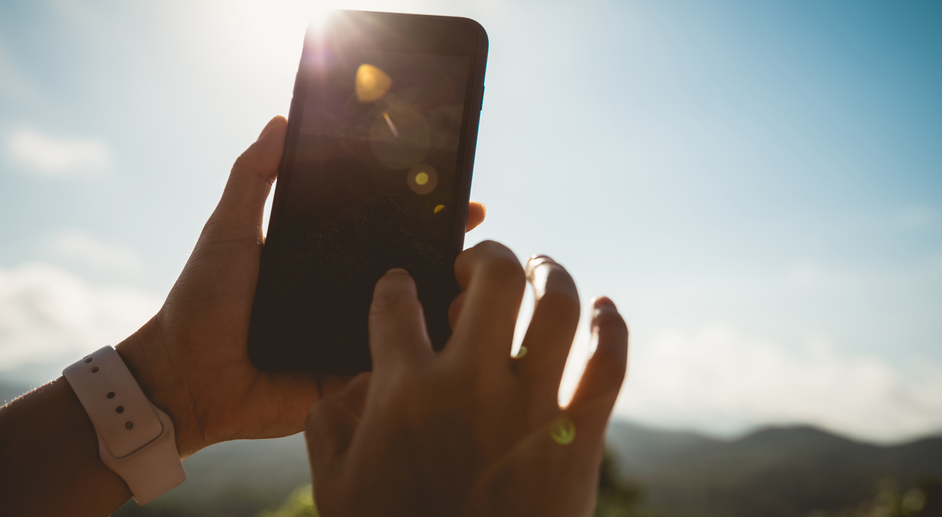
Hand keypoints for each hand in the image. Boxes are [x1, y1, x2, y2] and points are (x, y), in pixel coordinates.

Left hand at [115, 116, 486, 456]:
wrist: (184, 379)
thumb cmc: (202, 302)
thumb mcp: (229, 230)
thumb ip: (252, 178)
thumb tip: (278, 121)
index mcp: (322, 260)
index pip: (381, 230)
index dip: (418, 213)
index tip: (454, 195)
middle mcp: (342, 296)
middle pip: (405, 272)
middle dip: (445, 255)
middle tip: (477, 240)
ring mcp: (349, 338)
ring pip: (408, 320)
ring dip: (443, 306)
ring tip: (477, 288)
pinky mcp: (348, 379)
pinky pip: (392, 367)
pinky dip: (420, 356)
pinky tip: (455, 339)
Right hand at [305, 242, 627, 515]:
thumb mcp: (336, 488)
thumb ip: (327, 422)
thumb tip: (348, 380)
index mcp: (404, 392)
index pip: (396, 300)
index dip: (396, 282)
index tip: (403, 285)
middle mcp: (472, 384)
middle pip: (494, 276)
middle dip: (484, 254)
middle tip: (475, 266)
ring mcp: (533, 406)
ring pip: (559, 303)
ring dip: (551, 273)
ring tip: (540, 270)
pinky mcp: (579, 435)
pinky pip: (611, 362)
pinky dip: (614, 327)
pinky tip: (604, 311)